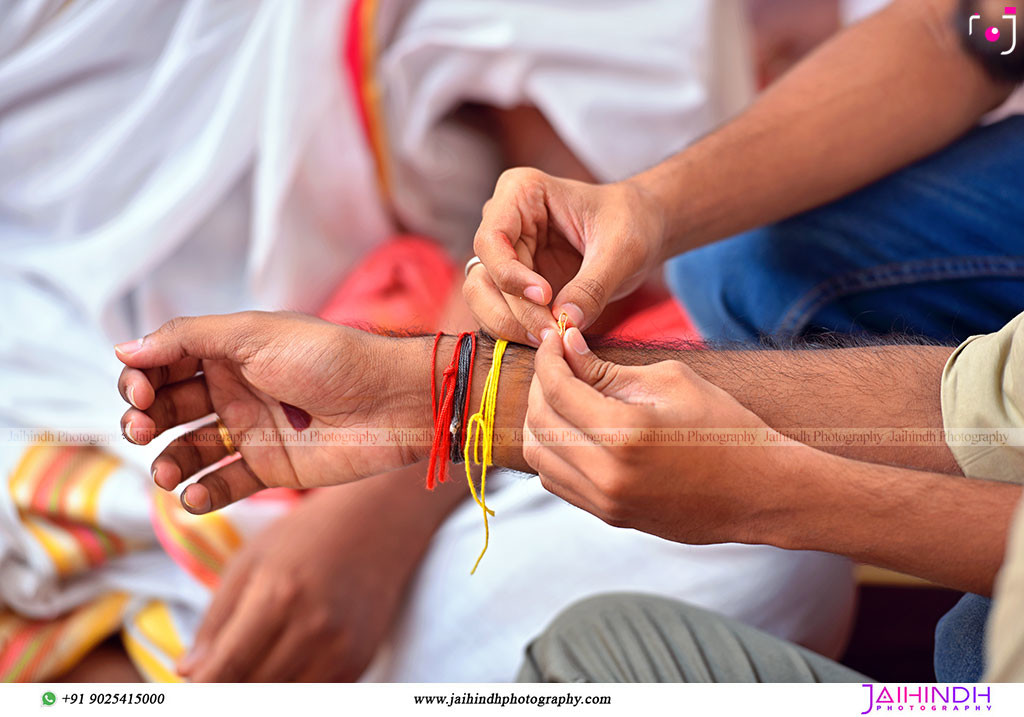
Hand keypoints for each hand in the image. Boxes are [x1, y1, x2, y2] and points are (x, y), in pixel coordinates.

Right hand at [115, 312, 429, 512]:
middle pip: (170, 408)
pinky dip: (202, 494)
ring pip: (191, 450)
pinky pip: (224, 484)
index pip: (166, 365)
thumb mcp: (256, 334)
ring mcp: (254, 430)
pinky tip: (194, 495)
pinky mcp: (272, 469)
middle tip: (143, 429)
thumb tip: (124, 350)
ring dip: (169, 462)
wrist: (392, 403)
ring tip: (168, 472)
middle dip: (146, 419)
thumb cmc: (331, 358)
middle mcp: (237, 389)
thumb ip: (189, 339)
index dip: (143, 379)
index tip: (141, 395)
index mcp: (232, 351)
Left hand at [178, 476, 437, 681]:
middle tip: (218, 672)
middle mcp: (313, 628)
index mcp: (278, 596)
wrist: (378, 523)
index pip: (224, 671)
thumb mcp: (249, 563)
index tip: (190, 687)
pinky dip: (291, 688)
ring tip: (247, 668)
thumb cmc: (306, 536)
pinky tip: (281, 666)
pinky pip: (314, 695)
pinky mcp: (359, 662)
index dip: (200, 688)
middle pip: (250, 691)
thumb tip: (187, 673)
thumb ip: (215, 621)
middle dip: (225, 687)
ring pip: (282, 699)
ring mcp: (341, 649)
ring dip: (258, 690)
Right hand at [465, 169, 665, 345]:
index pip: (491, 240)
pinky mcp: (514, 283)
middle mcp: (504, 222)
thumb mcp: (622, 249)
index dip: (510, 275)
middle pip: (482, 277)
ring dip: (512, 327)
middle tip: (551, 333)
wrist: (643, 229)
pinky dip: (520, 331)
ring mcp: (505, 254)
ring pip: (483, 299)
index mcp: (521, 193)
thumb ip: (594, 286)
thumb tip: (566, 323)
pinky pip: (502, 312)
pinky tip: (551, 339)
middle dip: (513, 312)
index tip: (547, 297)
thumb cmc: (632, 222)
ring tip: (552, 339)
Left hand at [523, 328, 814, 544]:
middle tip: (559, 362)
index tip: (554, 338)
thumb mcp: (670, 381)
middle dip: (541, 384)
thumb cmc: (724, 426)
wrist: (760, 491)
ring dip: (542, 419)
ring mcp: (605, 501)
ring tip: (565, 394)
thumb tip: (566, 345)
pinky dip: (554, 450)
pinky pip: (556, 480)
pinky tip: (576, 428)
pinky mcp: (608, 516)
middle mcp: (607, 473)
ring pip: (539, 456)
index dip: (548, 357)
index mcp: (625, 433)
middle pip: (539, 422)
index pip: (557, 389)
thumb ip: (607, 368)